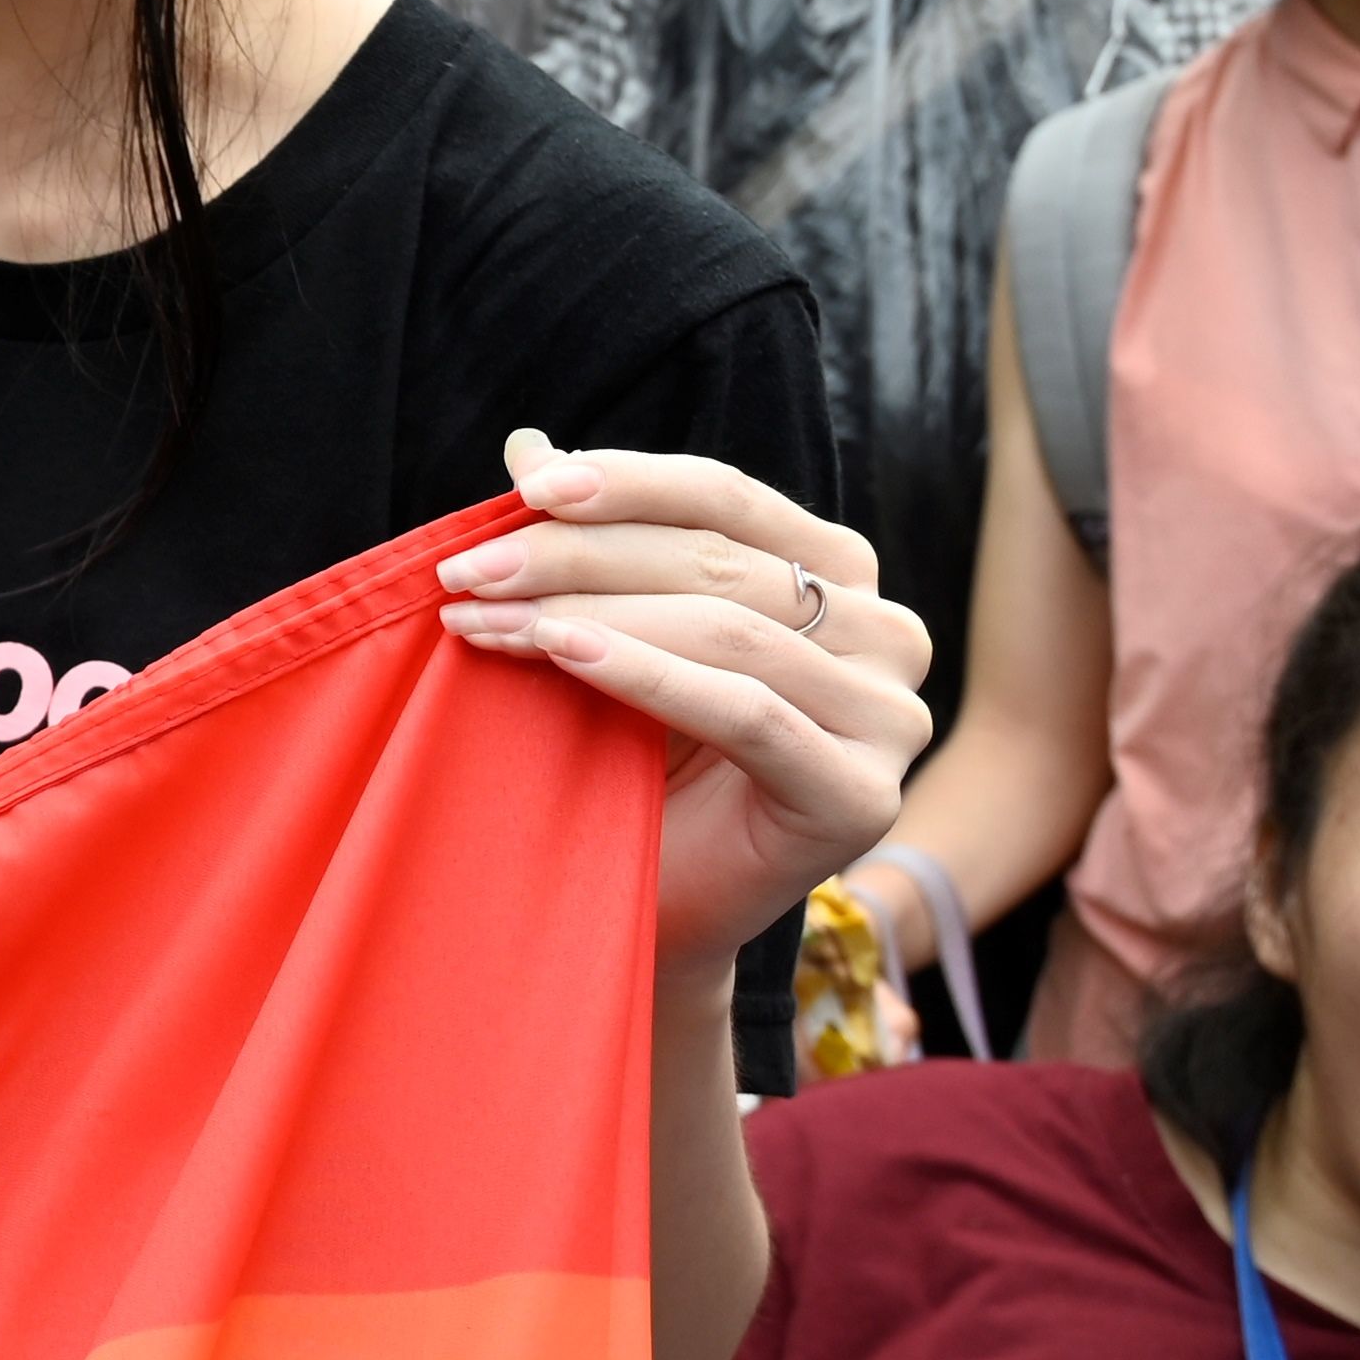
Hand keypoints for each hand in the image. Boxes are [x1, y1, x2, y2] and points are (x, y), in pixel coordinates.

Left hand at [438, 432, 932, 979]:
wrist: (654, 912)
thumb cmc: (637, 767)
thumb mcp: (614, 635)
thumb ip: (592, 547)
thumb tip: (527, 446)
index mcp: (841, 577)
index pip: (731, 500)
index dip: (628, 483)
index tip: (525, 485)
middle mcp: (889, 634)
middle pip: (718, 564)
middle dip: (578, 557)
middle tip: (467, 571)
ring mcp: (892, 718)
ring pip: (725, 631)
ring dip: (587, 615)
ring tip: (483, 621)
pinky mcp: (864, 795)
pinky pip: (746, 711)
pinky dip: (646, 674)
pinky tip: (562, 654)